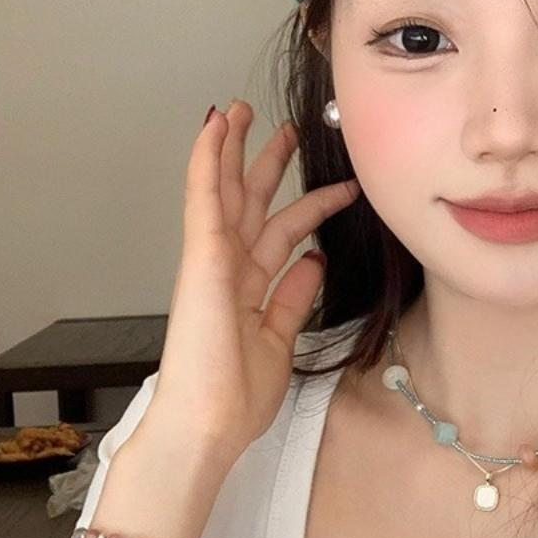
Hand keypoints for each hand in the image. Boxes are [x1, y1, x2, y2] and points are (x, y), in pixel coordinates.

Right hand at [132, 99, 359, 468]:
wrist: (206, 427)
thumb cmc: (234, 396)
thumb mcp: (280, 338)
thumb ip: (294, 295)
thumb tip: (314, 259)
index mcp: (247, 287)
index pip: (281, 233)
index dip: (309, 205)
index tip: (337, 186)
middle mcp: (229, 267)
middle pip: (250, 203)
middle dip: (266, 164)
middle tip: (285, 129)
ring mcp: (212, 259)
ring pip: (223, 189)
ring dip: (233, 148)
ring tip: (243, 110)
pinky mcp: (201, 257)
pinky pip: (204, 198)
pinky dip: (207, 160)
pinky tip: (214, 127)